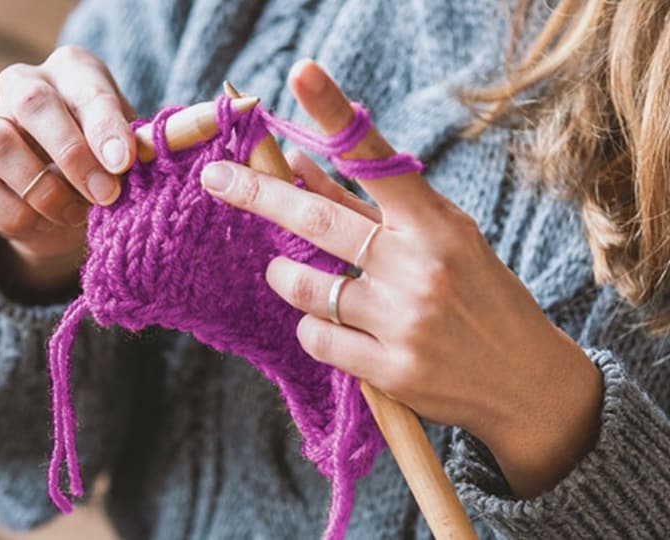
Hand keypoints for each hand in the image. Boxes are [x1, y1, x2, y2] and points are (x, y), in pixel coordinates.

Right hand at [0, 46, 136, 292]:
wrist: (66, 211)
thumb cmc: (103, 169)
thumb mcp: (126, 158)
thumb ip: (131, 152)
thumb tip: (137, 157)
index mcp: (71, 71)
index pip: (85, 88)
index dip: (105, 127)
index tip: (123, 164)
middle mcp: (22, 85)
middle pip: (32, 102)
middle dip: (72, 155)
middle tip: (105, 195)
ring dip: (43, 189)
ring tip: (74, 213)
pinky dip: (14, 213)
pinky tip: (41, 222)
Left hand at [201, 59, 603, 497]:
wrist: (526, 381)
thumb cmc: (477, 294)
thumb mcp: (439, 238)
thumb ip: (370, 206)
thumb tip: (299, 162)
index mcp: (436, 223)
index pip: (377, 159)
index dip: (336, 115)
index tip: (302, 75)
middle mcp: (420, 266)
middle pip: (318, 219)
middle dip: (259, 194)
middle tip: (217, 178)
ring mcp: (405, 320)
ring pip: (304, 286)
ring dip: (284, 275)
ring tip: (286, 272)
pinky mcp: (392, 370)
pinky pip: (316, 337)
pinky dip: (310, 328)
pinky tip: (329, 325)